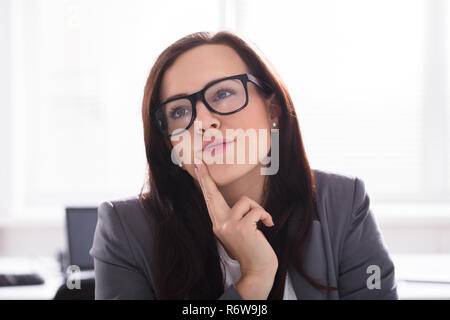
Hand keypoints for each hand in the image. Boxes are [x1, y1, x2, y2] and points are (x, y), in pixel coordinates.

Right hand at [194, 159, 278, 277]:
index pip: (210, 200)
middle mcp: (219, 224)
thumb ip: (234, 218)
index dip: (204, 182)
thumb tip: (242, 202)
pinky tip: (266, 226)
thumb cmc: (251, 249)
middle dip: (206, 178)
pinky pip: (257, 210)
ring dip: (258, 210)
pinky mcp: (242, 228)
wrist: (258, 270)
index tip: (198, 167)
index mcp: (218, 224)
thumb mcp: (238, 232)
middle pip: (212, 195)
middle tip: (200, 161)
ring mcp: (228, 226)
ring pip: (245, 201)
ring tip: (261, 224)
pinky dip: (265, 216)